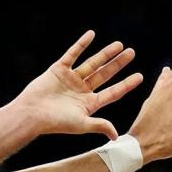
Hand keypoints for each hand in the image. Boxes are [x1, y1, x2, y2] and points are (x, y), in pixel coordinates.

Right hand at [15, 31, 142, 140]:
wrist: (32, 113)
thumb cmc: (56, 122)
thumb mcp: (81, 124)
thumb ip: (100, 125)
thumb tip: (116, 136)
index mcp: (88, 104)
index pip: (112, 93)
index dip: (126, 85)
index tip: (139, 76)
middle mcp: (81, 91)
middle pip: (104, 75)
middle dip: (118, 64)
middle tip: (132, 53)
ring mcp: (71, 79)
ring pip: (91, 63)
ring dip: (105, 54)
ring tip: (119, 45)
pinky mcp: (59, 70)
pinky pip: (72, 54)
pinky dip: (81, 44)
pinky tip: (91, 35)